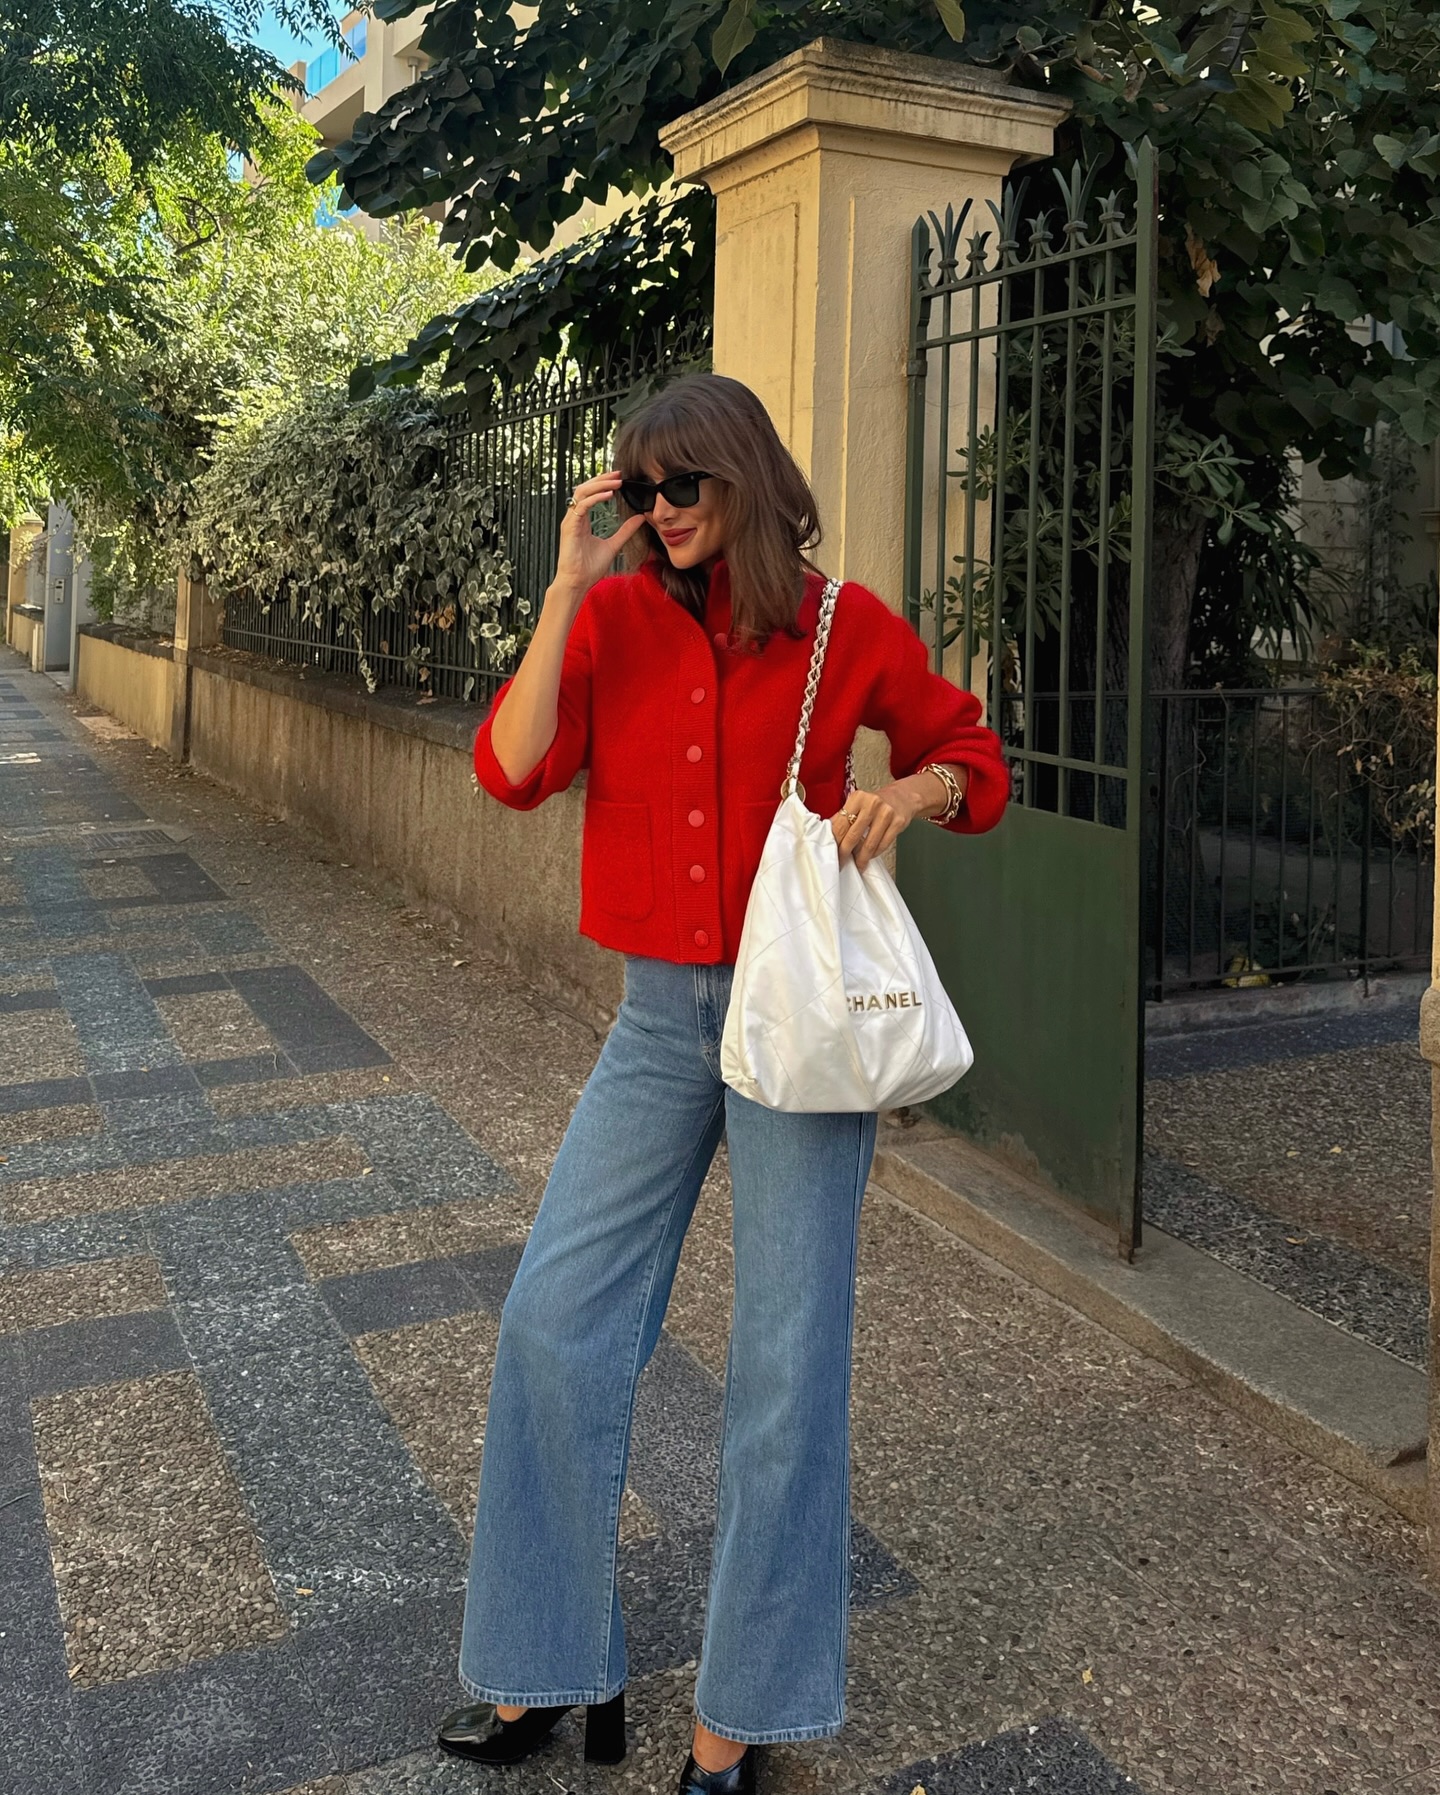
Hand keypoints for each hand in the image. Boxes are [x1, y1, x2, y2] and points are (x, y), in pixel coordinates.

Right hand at [551, 471, 648, 600]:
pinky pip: (582, 506)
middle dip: (602, 478)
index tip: (620, 478)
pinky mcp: (569, 527)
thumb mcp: (613, 545)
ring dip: (600, 484)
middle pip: (585, 488)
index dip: (604, 483)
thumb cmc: (589, 568)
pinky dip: (595, 498)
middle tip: (619, 473)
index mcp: (582, 519)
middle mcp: (574, 517)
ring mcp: (570, 521)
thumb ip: (625, 531)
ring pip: (582, 492)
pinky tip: (609, 495)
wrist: (578, 583)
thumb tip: (640, 518)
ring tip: (616, 482)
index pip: (591, 493)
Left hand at [831, 780, 926, 873]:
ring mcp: (886, 813)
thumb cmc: (876, 804)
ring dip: (862, 858)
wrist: (902, 797)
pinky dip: (875, 853)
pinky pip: (883, 844)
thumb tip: (827, 835)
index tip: (831, 854)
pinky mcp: (898, 822)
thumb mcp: (858, 804)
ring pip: (869, 844)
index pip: (841, 825)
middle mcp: (872, 803)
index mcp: (857, 798)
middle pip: (853, 835)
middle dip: (845, 853)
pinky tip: (870, 856)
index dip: (835, 843)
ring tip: (858, 865)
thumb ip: (842, 817)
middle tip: (841, 864)